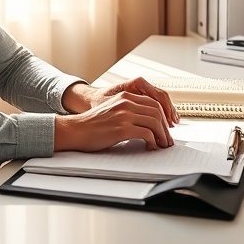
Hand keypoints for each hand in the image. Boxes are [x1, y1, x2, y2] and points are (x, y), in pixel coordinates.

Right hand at [55, 77, 178, 152]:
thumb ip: (128, 111)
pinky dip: (153, 142)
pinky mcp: (122, 128)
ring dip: (162, 136)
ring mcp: (124, 115)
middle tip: (167, 140)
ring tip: (162, 145)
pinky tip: (150, 147)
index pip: (153, 103)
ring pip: (155, 122)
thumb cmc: (92, 124)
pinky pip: (147, 134)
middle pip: (157, 112)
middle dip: (165, 128)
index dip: (163, 116)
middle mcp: (126, 102)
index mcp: (125, 96)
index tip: (166, 128)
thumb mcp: (112, 110)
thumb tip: (147, 123)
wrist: (76, 130)